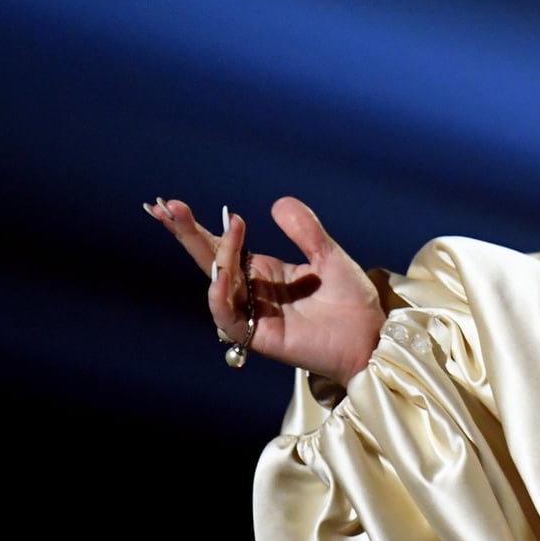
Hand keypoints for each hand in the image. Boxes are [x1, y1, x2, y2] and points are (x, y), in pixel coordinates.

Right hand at [145, 196, 385, 385]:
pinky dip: (221, 298)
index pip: (224, 245)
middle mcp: (253, 291)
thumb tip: (277, 203)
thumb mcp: (329, 256)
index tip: (173, 204)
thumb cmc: (352, 300)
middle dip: (189, 235)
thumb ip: (306, 231)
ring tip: (224, 232)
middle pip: (212, 261)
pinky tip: (222, 276)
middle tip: (167, 208)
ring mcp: (254, 314)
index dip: (198, 227)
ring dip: (217, 258)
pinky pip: (229, 318)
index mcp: (265, 271)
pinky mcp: (259, 337)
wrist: (372, 336)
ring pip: (220, 285)